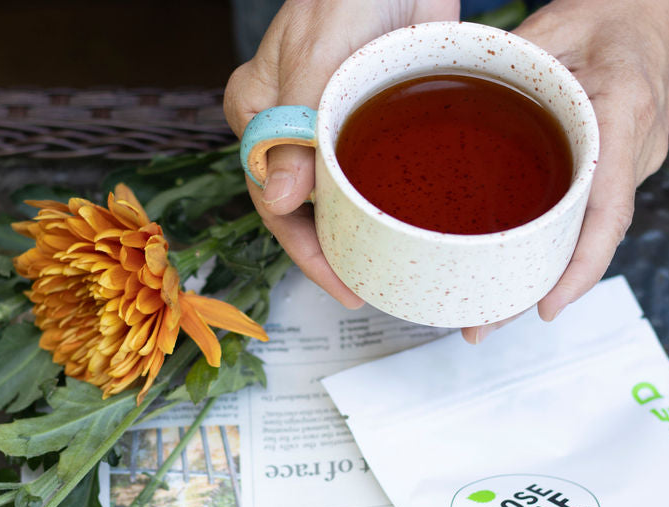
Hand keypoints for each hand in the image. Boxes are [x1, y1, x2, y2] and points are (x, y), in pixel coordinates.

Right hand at [224, 0, 459, 309]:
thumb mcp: (319, 56)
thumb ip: (297, 129)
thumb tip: (282, 200)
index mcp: (258, 115)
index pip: (274, 202)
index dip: (306, 252)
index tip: (342, 284)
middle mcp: (289, 127)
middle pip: (305, 208)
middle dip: (334, 252)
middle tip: (373, 287)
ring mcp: (330, 124)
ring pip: (339, 195)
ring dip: (361, 232)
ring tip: (392, 269)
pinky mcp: (369, 116)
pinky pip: (372, 170)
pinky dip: (387, 200)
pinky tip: (410, 227)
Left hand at [467, 0, 668, 342]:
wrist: (666, 8)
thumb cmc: (619, 11)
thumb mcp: (558, 25)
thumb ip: (514, 61)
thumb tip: (459, 90)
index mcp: (621, 114)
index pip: (607, 210)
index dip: (579, 267)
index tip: (547, 307)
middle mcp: (635, 151)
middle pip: (590, 239)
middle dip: (538, 291)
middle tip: (480, 326)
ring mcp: (635, 162)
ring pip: (589, 233)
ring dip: (544, 272)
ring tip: (486, 307)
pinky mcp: (622, 166)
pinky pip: (589, 213)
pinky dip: (555, 243)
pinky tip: (515, 259)